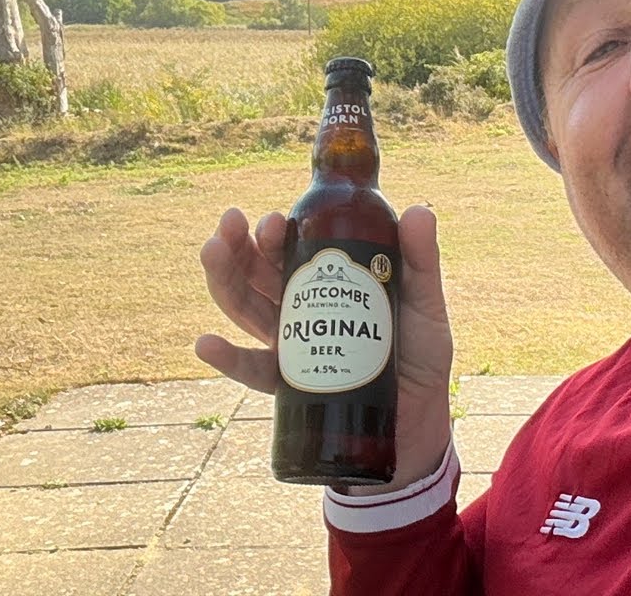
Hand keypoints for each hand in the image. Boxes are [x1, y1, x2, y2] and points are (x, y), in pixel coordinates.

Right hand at [195, 205, 453, 488]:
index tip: (272, 219)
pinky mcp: (292, 387)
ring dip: (223, 280)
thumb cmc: (420, 356)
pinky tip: (206, 343)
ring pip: (245, 310)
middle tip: (231, 223)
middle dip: (238, 247)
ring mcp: (293, 347)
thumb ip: (421, 260)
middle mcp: (301, 311)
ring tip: (213, 250)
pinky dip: (226, 358)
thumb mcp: (424, 303)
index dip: (273, 233)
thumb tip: (417, 211)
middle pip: (257, 274)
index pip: (290, 252)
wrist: (422, 419)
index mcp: (327, 286)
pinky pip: (252, 371)